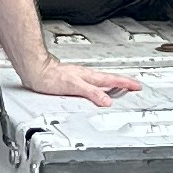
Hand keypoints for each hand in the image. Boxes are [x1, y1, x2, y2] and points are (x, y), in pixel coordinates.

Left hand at [15, 56, 139, 107]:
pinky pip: (92, 85)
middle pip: (110, 80)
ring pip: (101, 81)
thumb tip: (107, 101)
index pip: (113, 80)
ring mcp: (80, 78)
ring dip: (112, 85)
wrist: (36, 71)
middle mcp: (87, 76)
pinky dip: (99, 87)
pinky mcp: (73, 81)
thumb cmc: (50, 78)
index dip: (126, 83)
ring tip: (120, 88)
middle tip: (133, 87)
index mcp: (90, 77)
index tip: (137, 86)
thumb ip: (91, 94)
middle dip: (123, 83)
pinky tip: (96, 90)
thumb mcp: (74, 87)